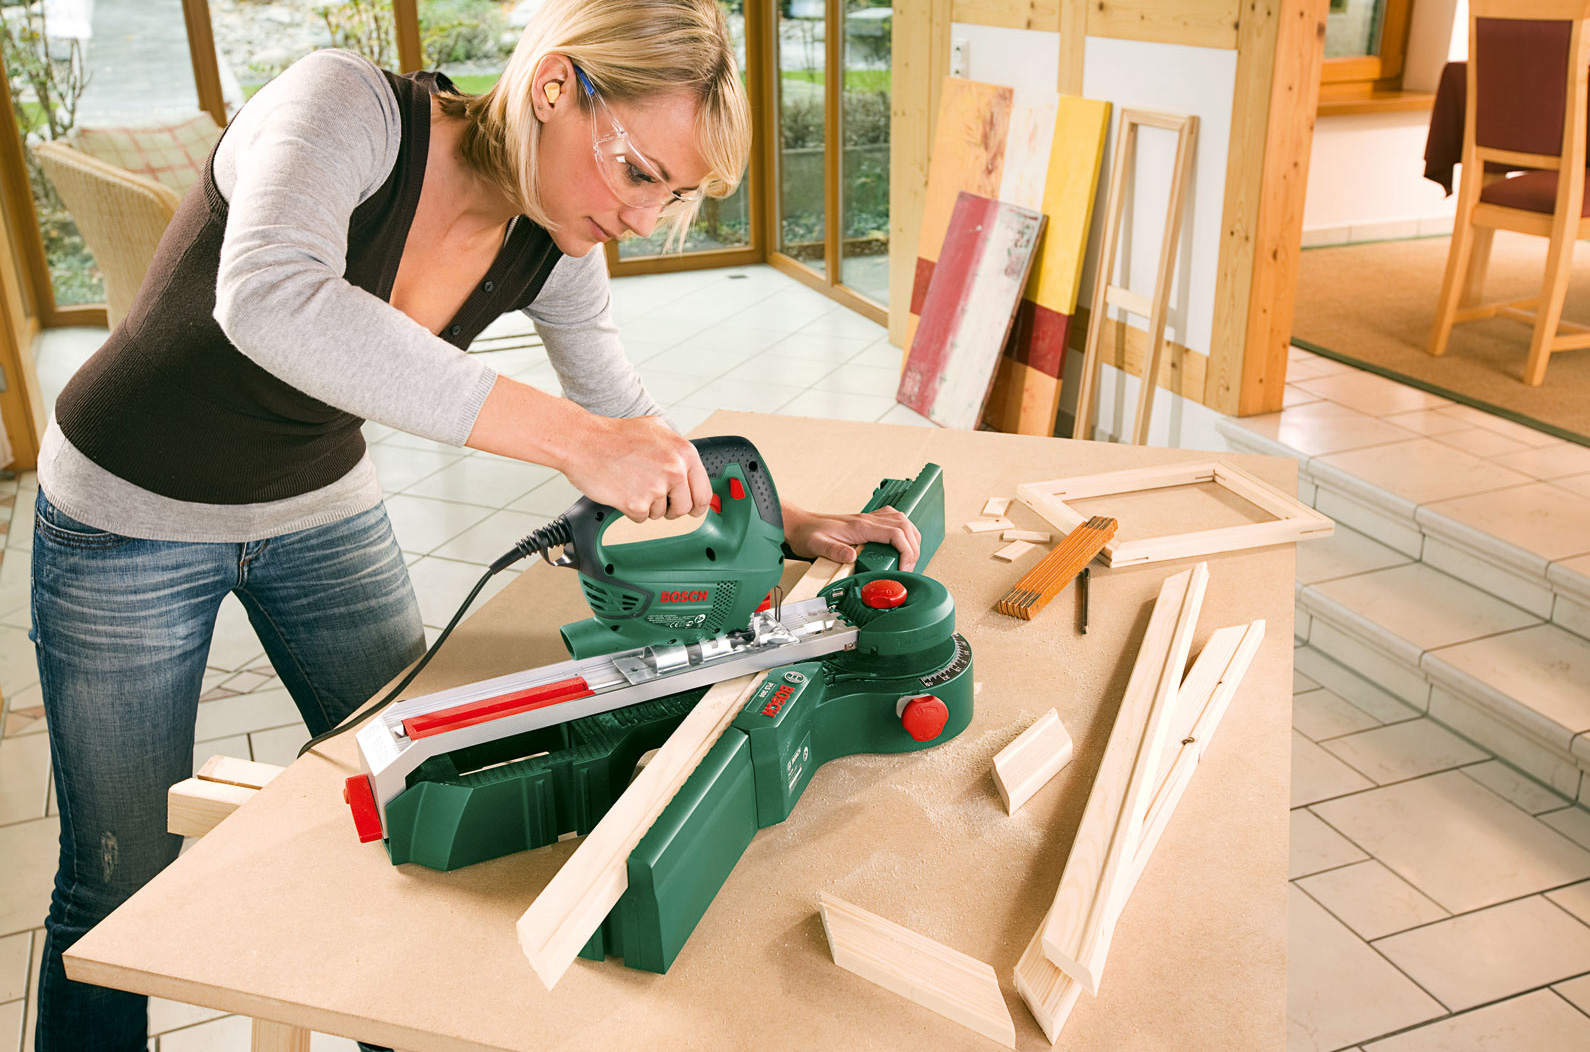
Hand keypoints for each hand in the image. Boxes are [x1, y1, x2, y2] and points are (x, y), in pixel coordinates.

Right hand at [561, 415, 710, 521]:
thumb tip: (690, 469)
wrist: (582, 441)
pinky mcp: (636, 503)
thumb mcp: (655, 429)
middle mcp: (675, 470)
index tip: (692, 508)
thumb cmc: (614, 436)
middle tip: (657, 499)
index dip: (696, 503)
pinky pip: (641, 518)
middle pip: (685, 507)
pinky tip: (622, 490)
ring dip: (647, 505)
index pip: (703, 491)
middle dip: (672, 508)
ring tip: (632, 483)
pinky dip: (631, 509)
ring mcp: (656, 488)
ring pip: (661, 513)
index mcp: (684, 452)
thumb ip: (676, 449)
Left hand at [783, 503, 921, 571]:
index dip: (907, 551)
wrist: (801, 524)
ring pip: (903, 521)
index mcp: (860, 526)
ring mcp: (869, 519)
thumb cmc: (808, 534)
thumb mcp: (816, 545)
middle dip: (914, 548)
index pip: (895, 533)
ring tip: (909, 558)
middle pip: (905, 526)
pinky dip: (903, 531)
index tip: (904, 567)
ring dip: (912, 538)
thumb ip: (834, 551)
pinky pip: (894, 520)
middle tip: (909, 567)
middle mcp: (868, 520)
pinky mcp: (867, 522)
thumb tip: (851, 557)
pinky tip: (900, 543)